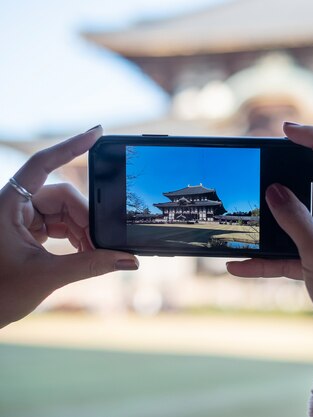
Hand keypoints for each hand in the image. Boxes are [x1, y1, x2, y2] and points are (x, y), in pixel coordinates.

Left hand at [0, 126, 138, 328]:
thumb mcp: (47, 277)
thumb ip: (91, 266)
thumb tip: (128, 260)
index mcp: (6, 205)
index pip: (41, 164)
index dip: (70, 146)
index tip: (97, 133)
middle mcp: (12, 205)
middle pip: (62, 195)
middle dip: (86, 218)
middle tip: (103, 243)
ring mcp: (19, 218)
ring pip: (64, 211)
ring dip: (83, 231)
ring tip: (94, 254)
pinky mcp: (26, 231)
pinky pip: (59, 224)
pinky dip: (75, 237)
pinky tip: (85, 253)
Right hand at [227, 123, 312, 352]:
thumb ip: (296, 221)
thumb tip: (274, 190)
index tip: (286, 129)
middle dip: (288, 182)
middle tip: (262, 170)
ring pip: (302, 220)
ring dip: (275, 225)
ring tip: (247, 221)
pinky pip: (295, 251)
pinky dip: (271, 257)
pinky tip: (239, 265)